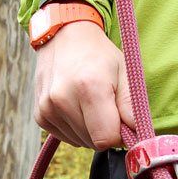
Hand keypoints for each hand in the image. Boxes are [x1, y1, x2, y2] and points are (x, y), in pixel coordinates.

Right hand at [33, 21, 133, 149]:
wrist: (64, 36)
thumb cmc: (100, 55)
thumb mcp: (125, 72)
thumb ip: (132, 106)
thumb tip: (137, 136)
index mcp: (90, 88)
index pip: (107, 138)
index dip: (119, 134)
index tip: (121, 119)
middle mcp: (63, 100)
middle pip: (93, 142)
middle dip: (105, 131)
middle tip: (106, 106)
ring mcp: (48, 108)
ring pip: (80, 142)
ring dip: (90, 130)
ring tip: (89, 103)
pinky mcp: (40, 115)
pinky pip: (66, 137)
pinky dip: (75, 128)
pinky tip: (76, 106)